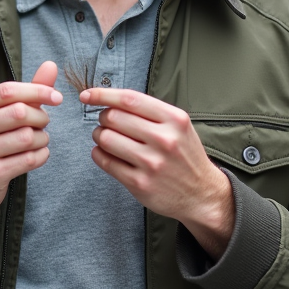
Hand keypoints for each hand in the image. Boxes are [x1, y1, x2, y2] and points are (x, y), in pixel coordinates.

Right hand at [0, 61, 60, 262]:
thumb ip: (25, 92)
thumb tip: (51, 65)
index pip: (7, 91)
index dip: (37, 91)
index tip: (56, 97)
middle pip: (19, 112)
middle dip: (41, 117)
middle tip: (43, 124)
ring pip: (27, 137)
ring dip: (42, 138)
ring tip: (38, 140)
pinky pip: (28, 159)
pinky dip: (41, 155)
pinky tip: (37, 155)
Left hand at [82, 87, 233, 258]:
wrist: (202, 193)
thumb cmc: (184, 154)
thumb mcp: (178, 125)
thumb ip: (148, 111)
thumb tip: (106, 99)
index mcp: (174, 119)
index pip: (129, 99)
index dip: (102, 94)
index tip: (86, 95)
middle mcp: (164, 139)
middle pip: (113, 117)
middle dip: (103, 118)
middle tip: (107, 123)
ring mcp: (152, 163)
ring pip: (106, 138)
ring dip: (98, 135)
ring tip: (106, 138)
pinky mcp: (140, 183)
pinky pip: (105, 161)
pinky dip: (98, 154)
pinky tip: (105, 153)